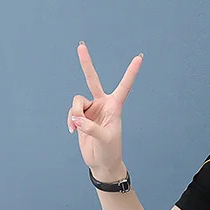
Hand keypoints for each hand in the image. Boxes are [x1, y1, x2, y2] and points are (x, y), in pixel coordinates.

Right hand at [67, 43, 142, 172]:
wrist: (101, 163)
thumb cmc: (109, 151)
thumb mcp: (104, 140)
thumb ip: (91, 128)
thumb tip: (76, 119)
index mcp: (115, 106)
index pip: (124, 86)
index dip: (131, 72)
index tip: (139, 57)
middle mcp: (103, 104)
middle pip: (92, 80)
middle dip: (86, 63)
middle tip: (81, 45)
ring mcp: (91, 110)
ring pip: (77, 101)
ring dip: (74, 113)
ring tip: (76, 127)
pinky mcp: (81, 117)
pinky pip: (72, 112)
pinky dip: (70, 121)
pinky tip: (73, 131)